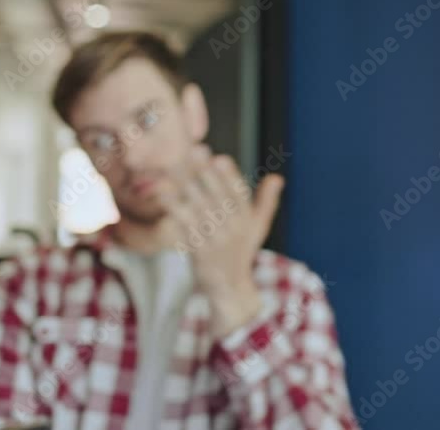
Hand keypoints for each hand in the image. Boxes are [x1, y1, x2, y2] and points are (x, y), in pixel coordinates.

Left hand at [161, 145, 284, 336]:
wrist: (229, 289)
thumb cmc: (241, 251)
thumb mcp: (258, 227)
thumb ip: (266, 201)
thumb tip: (277, 177)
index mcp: (247, 220)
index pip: (239, 195)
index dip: (229, 177)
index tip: (219, 157)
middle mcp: (233, 230)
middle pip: (217, 198)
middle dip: (205, 174)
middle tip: (193, 151)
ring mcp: (214, 241)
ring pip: (198, 210)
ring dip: (184, 187)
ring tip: (172, 167)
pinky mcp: (197, 251)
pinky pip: (183, 227)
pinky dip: (173, 209)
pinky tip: (162, 193)